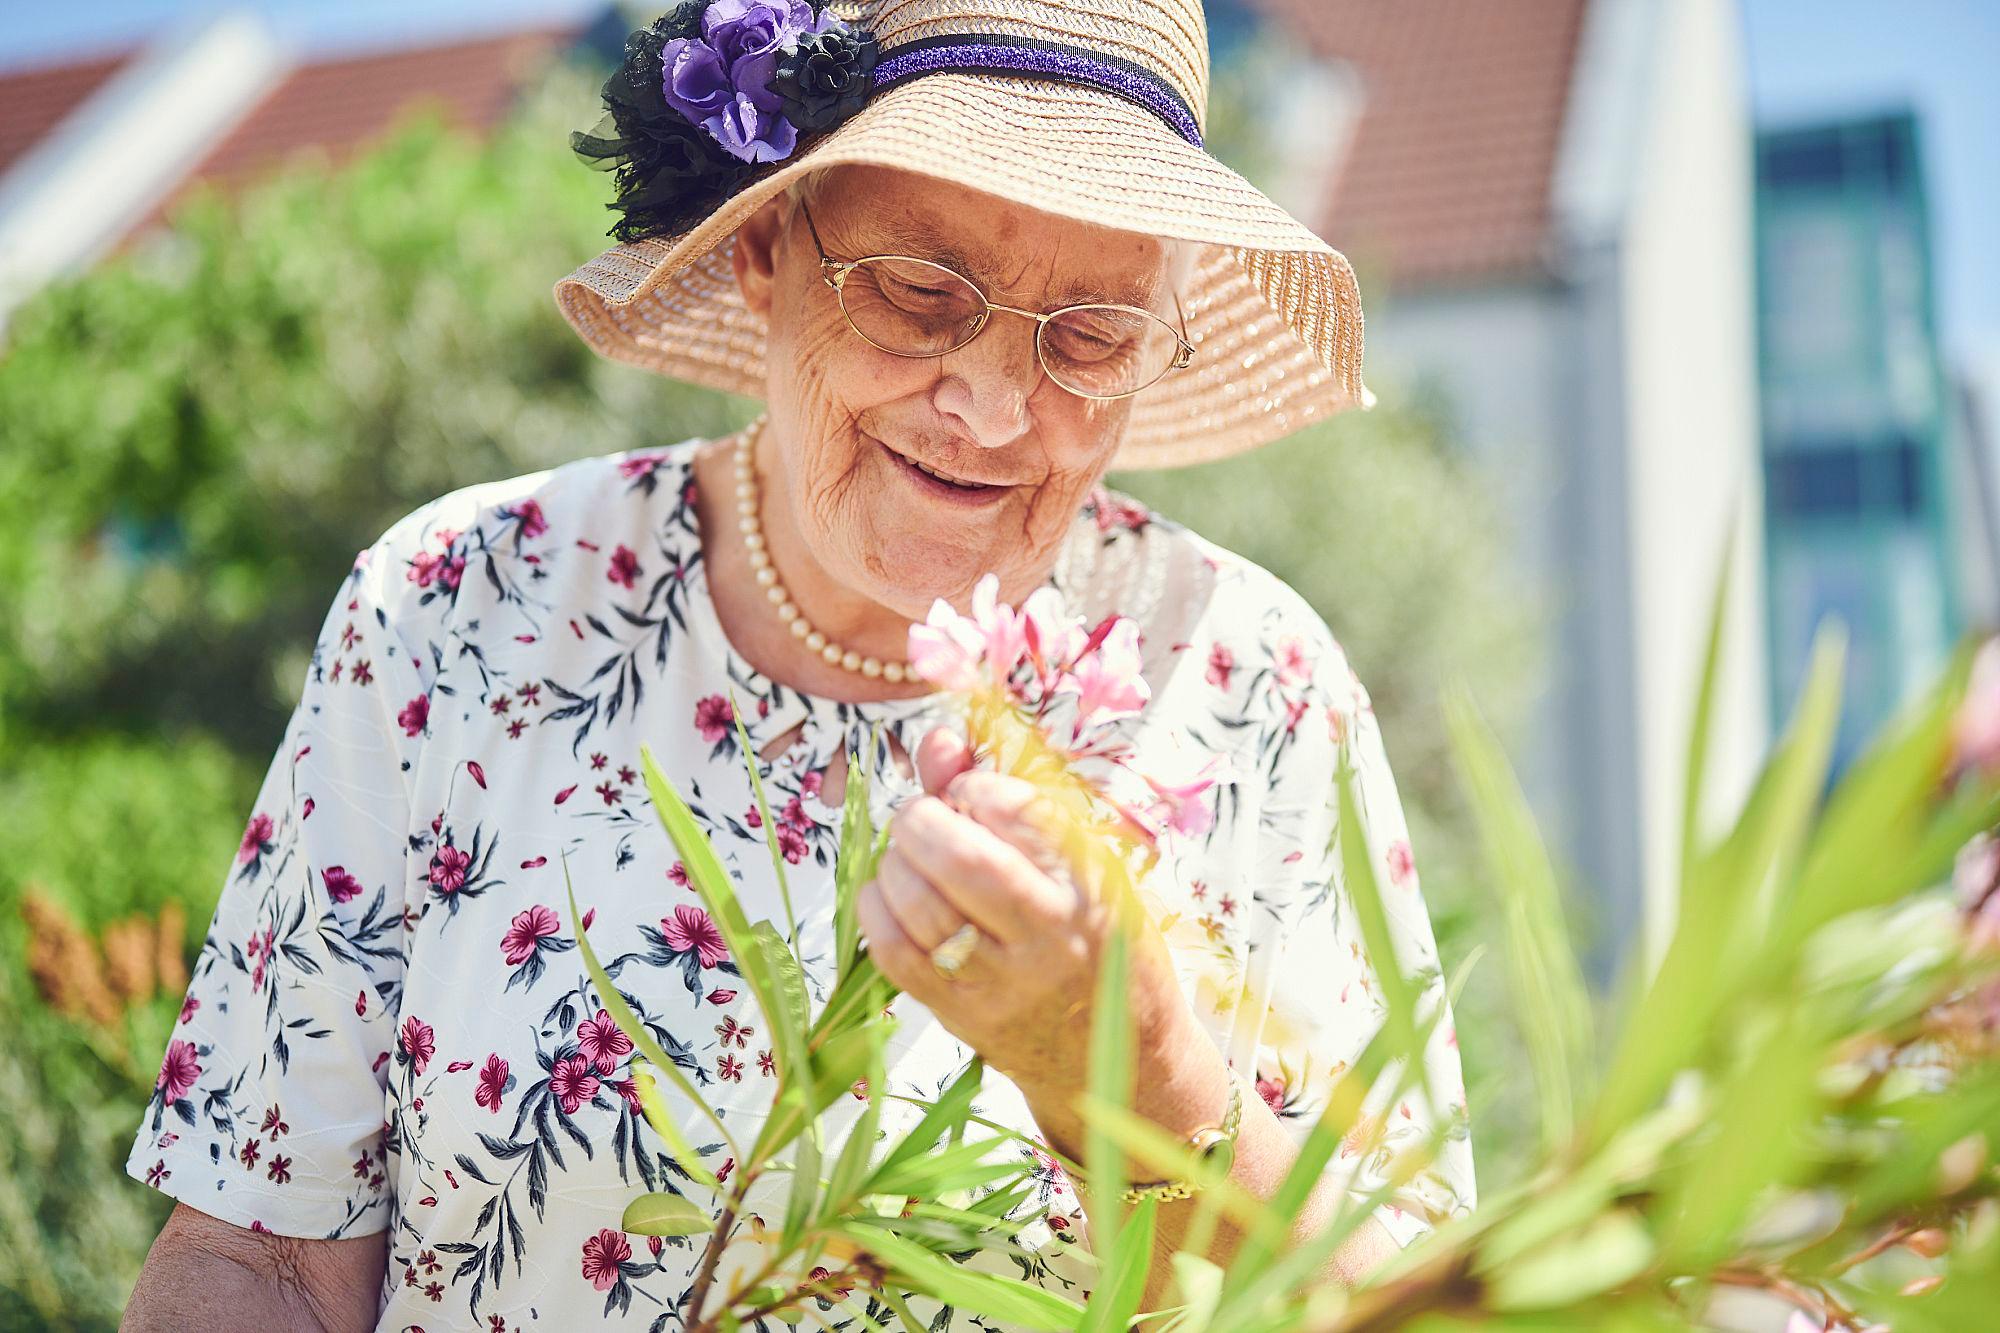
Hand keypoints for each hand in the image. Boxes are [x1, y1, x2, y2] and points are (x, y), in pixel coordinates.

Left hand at [856, 727, 1224, 1148]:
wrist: (1117, 1059)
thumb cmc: (1098, 944)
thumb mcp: (1080, 867)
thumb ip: (1003, 799)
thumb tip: (939, 742)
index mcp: (1088, 881)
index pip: (1017, 810)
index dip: (975, 788)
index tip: (972, 795)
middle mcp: (1049, 932)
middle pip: (961, 858)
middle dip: (921, 820)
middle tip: (921, 819)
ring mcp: (1003, 980)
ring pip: (921, 905)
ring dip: (895, 864)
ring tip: (907, 858)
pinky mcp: (963, 1016)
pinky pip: (896, 954)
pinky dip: (877, 910)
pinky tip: (888, 897)